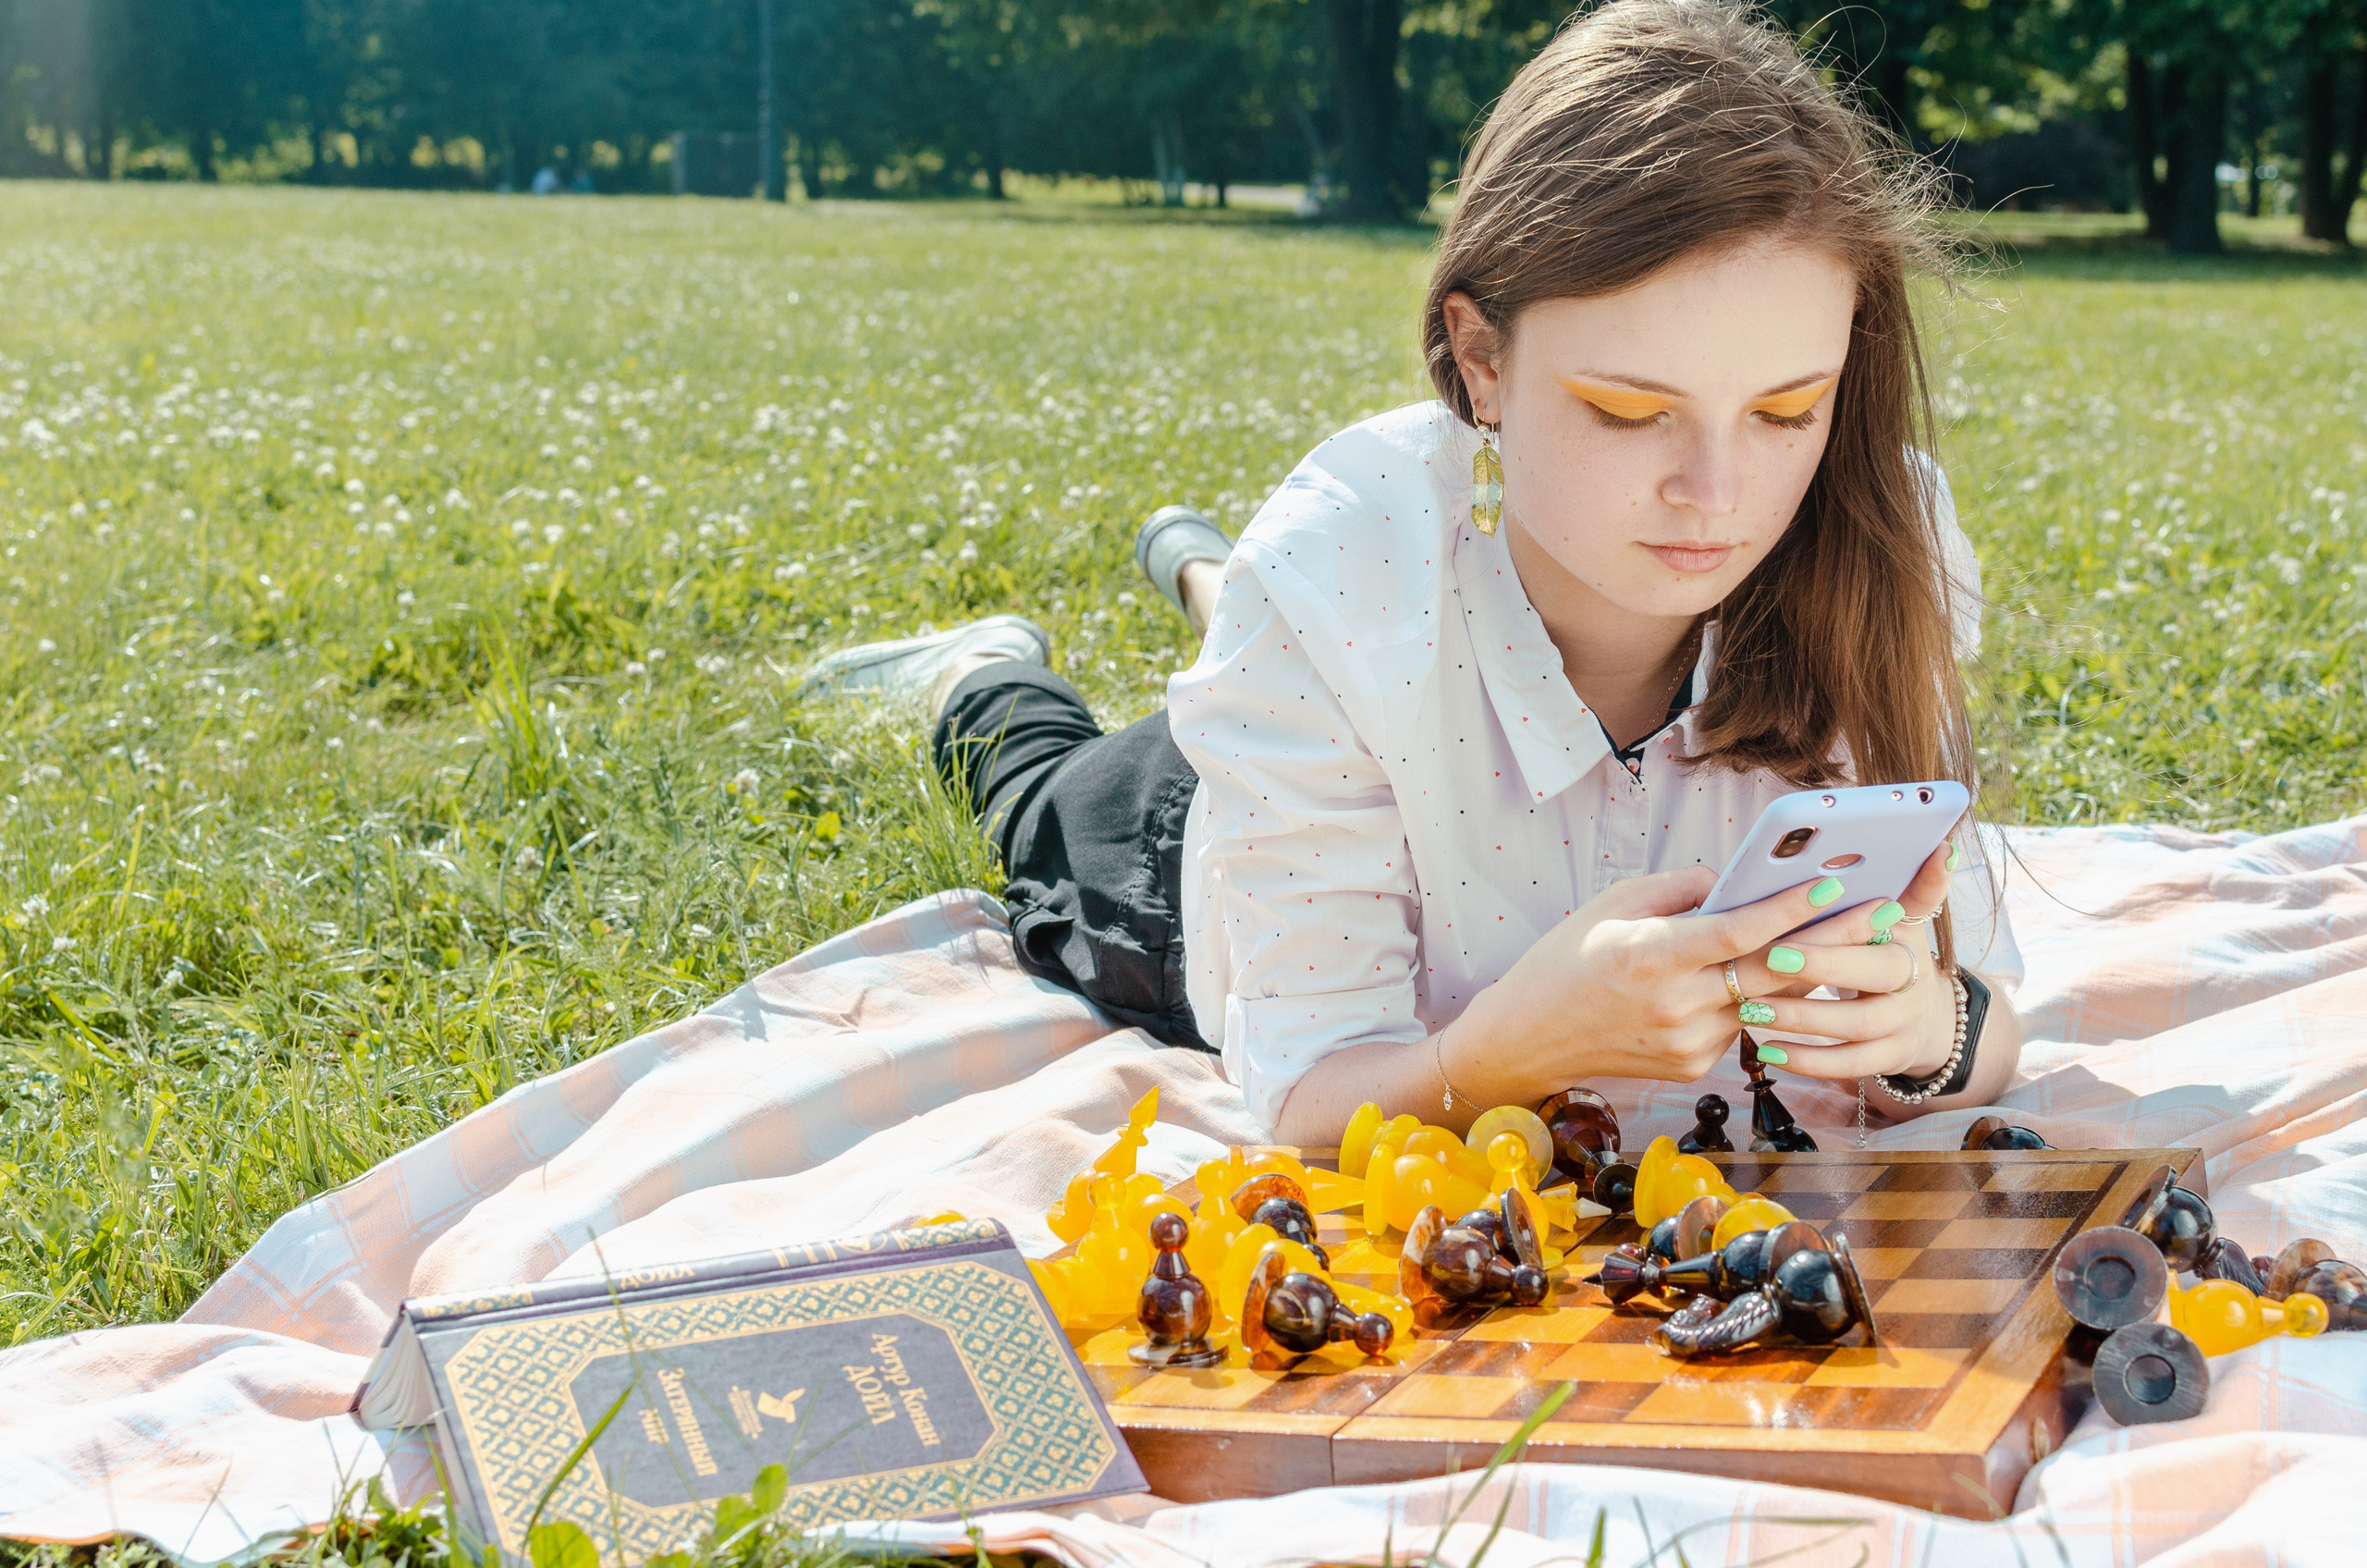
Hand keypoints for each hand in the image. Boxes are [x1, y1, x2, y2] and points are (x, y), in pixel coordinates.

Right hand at [1445, 865, 1894, 1101]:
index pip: (1737, 932)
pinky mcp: (1693, 1069)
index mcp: (1651, 957)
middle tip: (1878, 910)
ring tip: (1843, 935)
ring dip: (1801, 970)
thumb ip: (1680, 889)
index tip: (1833, 882)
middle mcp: (1675, 1006)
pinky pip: (1740, 1026)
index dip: (1789, 908)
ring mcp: (1688, 1044)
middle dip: (1830, 938)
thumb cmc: (1568, 959)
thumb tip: (1736, 881)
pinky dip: (1752, 1000)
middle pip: (1772, 972)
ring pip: (1764, 1002)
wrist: (1530, 1037)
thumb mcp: (1614, 904)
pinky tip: (1759, 979)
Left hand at [1734, 844, 1958, 1081]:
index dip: (1851, 921)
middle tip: (1770, 958)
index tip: (1810, 906)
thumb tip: (1944, 847)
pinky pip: (1848, 1065)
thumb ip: (1915, 886)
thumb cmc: (1889, 955)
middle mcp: (1912, 983)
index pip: (1885, 926)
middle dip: (1823, 966)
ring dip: (1803, 1018)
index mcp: (1907, 940)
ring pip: (1856, 1026)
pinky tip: (1768, 1051)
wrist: (1926, 1019)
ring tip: (1752, 1009)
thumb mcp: (1905, 920)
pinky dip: (1808, 1060)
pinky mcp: (1887, 1060)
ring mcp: (1903, 1026)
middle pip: (1874, 975)